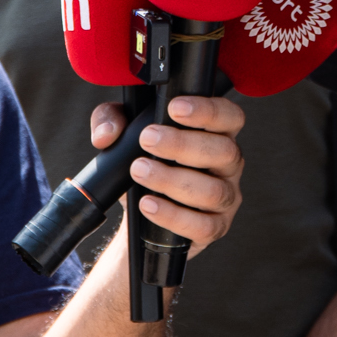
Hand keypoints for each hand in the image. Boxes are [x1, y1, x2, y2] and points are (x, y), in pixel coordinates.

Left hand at [89, 97, 243, 258]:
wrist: (143, 209)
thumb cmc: (147, 163)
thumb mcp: (125, 134)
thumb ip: (110, 122)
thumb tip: (106, 135)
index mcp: (218, 134)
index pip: (230, 117)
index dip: (208, 110)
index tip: (174, 109)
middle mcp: (229, 164)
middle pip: (224, 151)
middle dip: (183, 144)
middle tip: (147, 139)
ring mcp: (227, 197)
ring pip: (213, 191)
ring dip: (172, 180)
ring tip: (140, 171)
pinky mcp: (216, 227)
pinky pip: (203, 226)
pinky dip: (173, 215)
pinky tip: (148, 204)